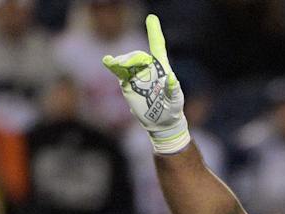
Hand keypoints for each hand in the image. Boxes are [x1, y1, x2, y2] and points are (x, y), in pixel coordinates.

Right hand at [102, 15, 188, 153]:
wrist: (161, 122)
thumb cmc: (172, 108)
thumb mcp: (175, 100)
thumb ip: (173, 89)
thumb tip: (171, 78)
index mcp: (161, 67)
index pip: (157, 46)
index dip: (154, 32)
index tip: (151, 19)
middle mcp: (147, 67)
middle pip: (137, 57)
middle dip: (131, 59)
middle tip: (124, 64)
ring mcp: (136, 75)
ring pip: (126, 63)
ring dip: (120, 62)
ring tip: (113, 63)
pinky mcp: (127, 84)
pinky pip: (119, 72)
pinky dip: (114, 67)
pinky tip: (108, 62)